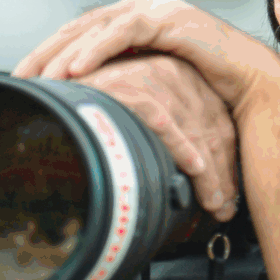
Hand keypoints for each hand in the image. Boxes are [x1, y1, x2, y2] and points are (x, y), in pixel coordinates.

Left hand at [12, 0, 279, 120]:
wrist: (253, 84)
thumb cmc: (209, 89)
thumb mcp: (158, 84)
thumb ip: (130, 82)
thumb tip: (96, 107)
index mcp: (134, 19)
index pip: (82, 33)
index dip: (50, 53)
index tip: (25, 79)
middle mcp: (141, 7)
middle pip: (80, 26)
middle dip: (47, 53)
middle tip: (21, 78)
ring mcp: (155, 9)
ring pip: (96, 28)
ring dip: (65, 54)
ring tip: (44, 79)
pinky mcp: (168, 19)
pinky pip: (123, 32)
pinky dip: (97, 50)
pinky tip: (77, 71)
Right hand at [71, 53, 239, 221]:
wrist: (52, 94)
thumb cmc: (94, 110)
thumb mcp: (140, 118)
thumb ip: (164, 136)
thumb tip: (188, 178)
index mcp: (181, 79)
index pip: (216, 124)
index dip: (224, 163)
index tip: (227, 194)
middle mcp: (172, 73)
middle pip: (210, 129)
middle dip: (220, 174)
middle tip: (223, 206)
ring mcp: (151, 78)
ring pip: (193, 129)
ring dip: (207, 172)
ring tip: (212, 201)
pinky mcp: (130, 85)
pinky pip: (165, 120)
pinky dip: (180, 146)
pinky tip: (193, 167)